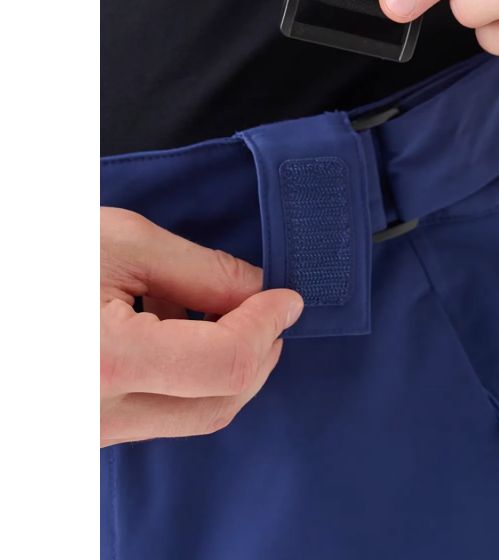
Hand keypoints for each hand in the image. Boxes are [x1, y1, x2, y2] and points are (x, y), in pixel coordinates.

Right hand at [100, 207, 302, 446]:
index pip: (226, 363)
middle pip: (220, 402)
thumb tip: (260, 290)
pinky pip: (162, 415)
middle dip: (259, 351)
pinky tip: (182, 331)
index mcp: (106, 362)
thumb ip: (202, 271)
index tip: (288, 297)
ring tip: (217, 309)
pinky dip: (193, 377)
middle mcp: (94, 416)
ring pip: (195, 415)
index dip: (269, 325)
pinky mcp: (85, 431)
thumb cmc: (31, 252)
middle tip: (270, 307)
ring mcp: (87, 433)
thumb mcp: (122, 243)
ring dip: (229, 365)